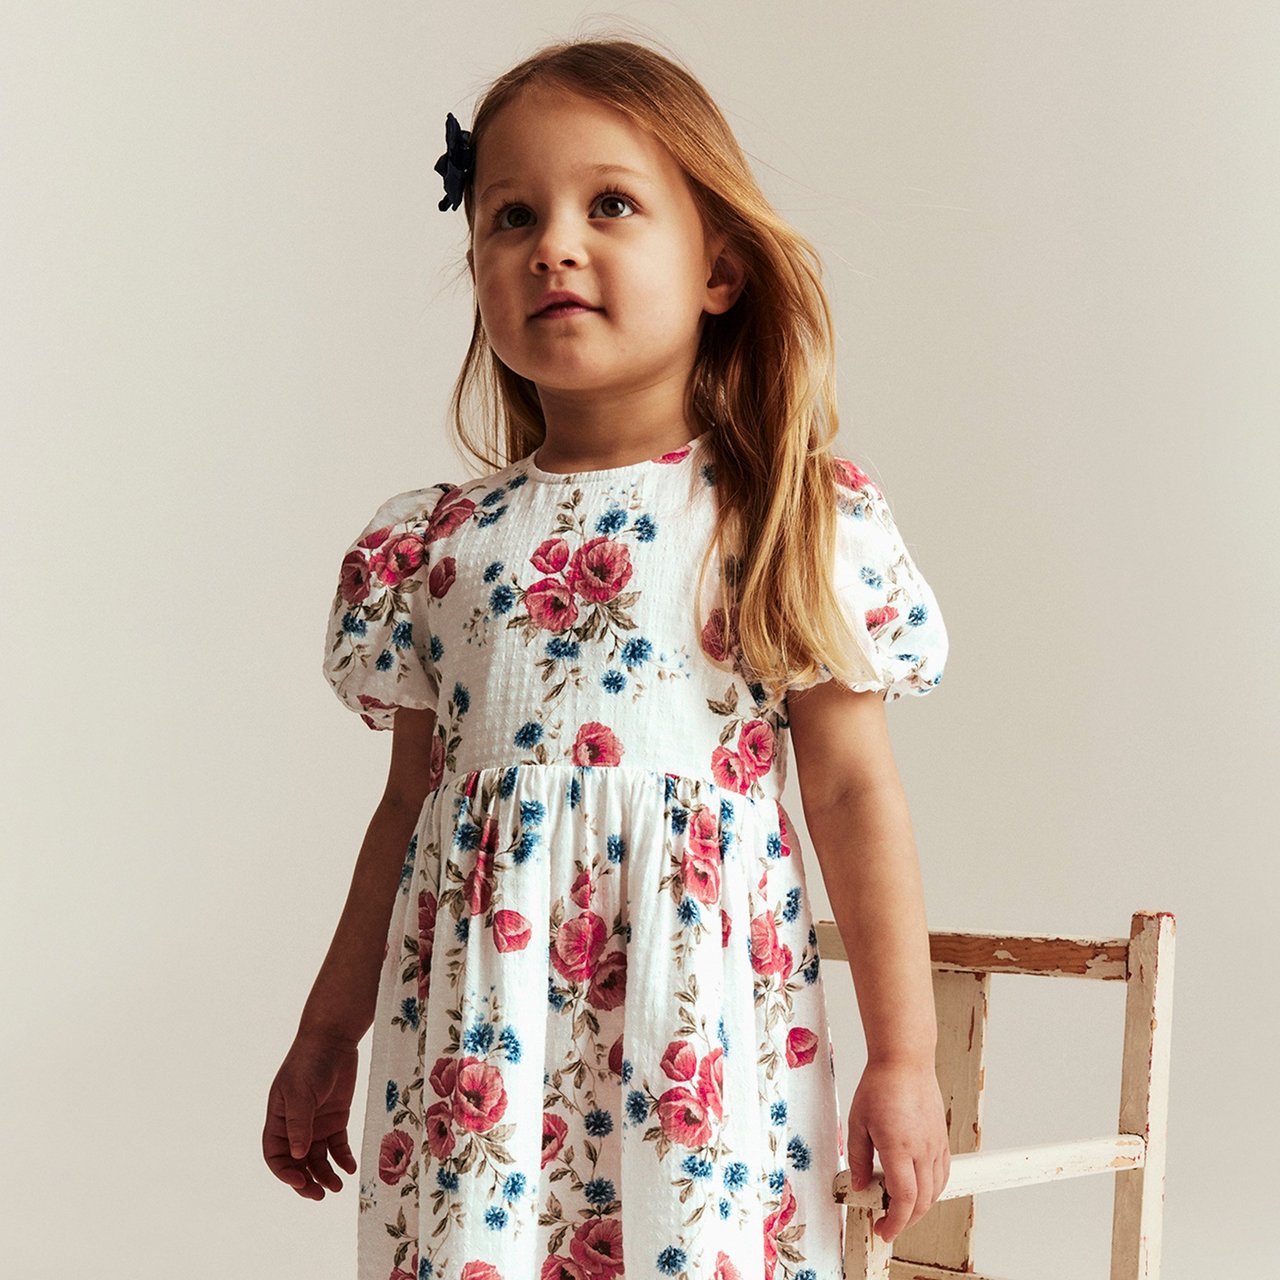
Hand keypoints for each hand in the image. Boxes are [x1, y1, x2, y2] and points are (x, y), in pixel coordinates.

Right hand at [263, 1029, 359, 1199]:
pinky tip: (350, 1168)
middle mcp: (295, 1127)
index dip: (285, 1173)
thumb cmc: (310, 1061)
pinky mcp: (336, 1119)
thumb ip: (299, 1124)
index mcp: (278, 1120)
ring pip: (318, 1159)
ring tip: (338, 1186)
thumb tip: (298, 1157)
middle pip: (297, 1163)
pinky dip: (342, 1158)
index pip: (275, 1156)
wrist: (334, 1038)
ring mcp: (316, 1124)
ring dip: (326, 1174)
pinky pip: (337, 1146)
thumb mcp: (301, 1092)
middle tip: (320, 1195)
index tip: (301, 1182)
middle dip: (306, 1181)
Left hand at [846, 1059, 950, 1242]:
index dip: (896, 1221)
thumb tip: (859, 1184)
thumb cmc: (880, 1085)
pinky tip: (919, 1188)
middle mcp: (922, 1150)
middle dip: (906, 1220)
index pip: (904, 1198)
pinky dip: (932, 1189)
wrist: (905, 1062)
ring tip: (900, 1207)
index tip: (884, 1229)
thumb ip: (859, 1158)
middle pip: (923, 1201)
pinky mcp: (941, 1139)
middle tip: (888, 1222)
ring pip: (936, 1190)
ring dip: (920, 1206)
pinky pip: (942, 1173)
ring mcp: (935, 1145)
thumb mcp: (857, 1122)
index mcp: (899, 1147)